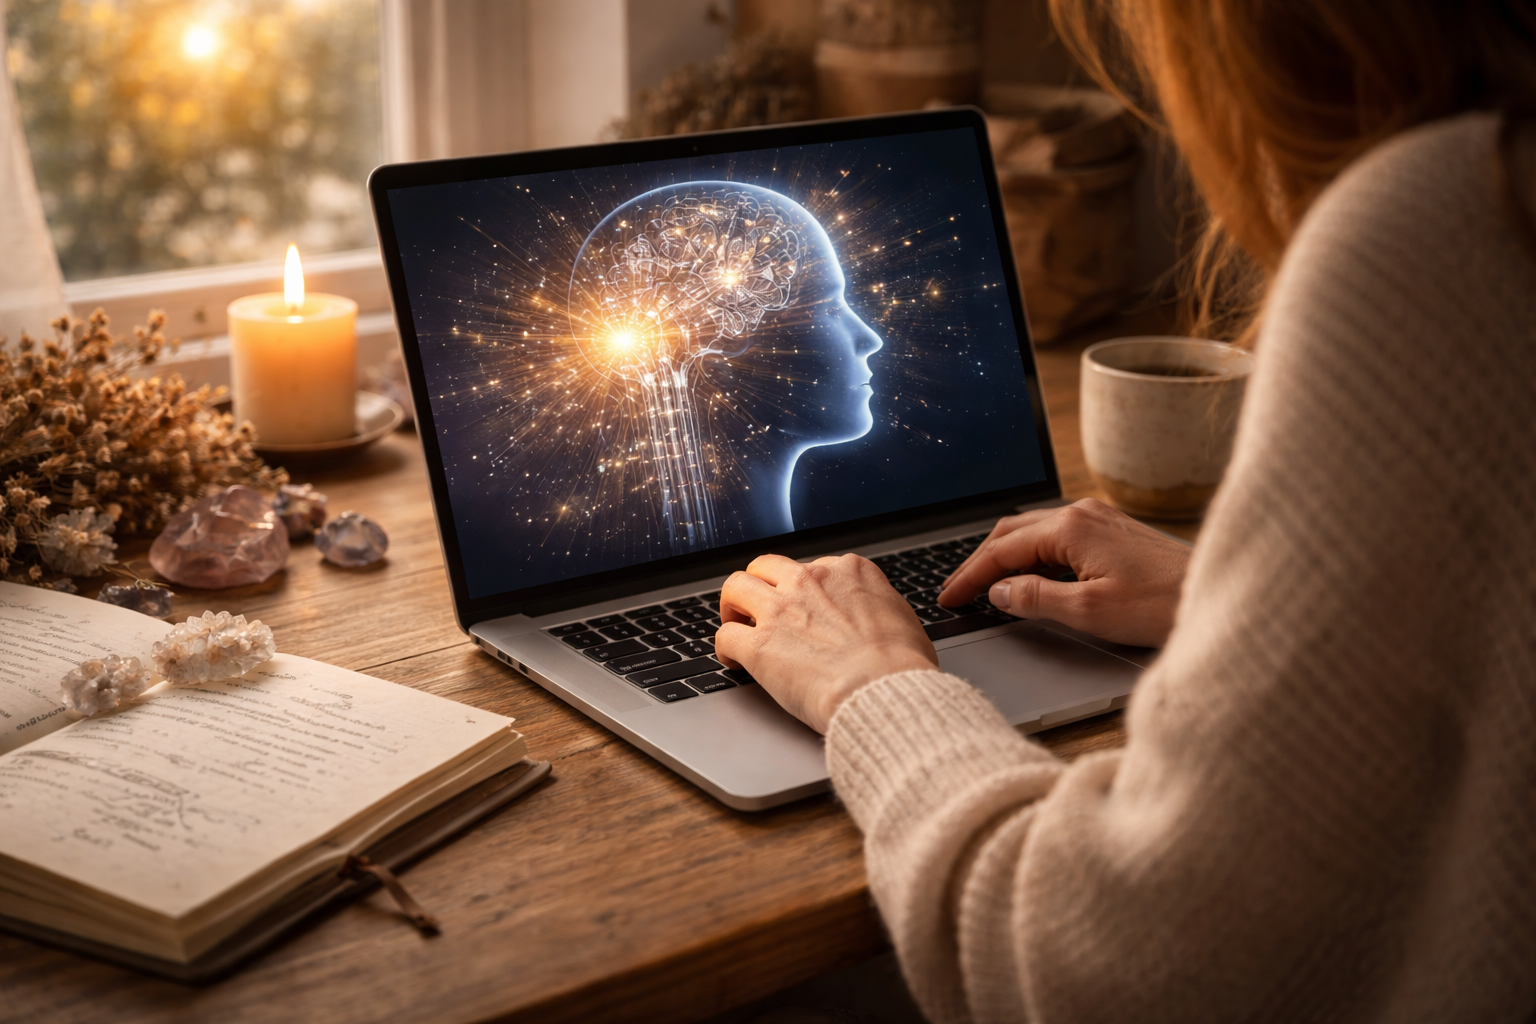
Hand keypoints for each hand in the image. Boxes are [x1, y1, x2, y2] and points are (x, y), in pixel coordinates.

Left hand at [715, 554, 938, 733]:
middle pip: (767, 566)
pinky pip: (725, 635)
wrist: (885, 691)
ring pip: (735, 587)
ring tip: (735, 624)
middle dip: (760, 584)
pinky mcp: (759, 645)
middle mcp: (811, 580)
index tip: (803, 606)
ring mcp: (781, 610)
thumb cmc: (903, 666)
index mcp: (849, 572)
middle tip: (758, 607)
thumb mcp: (902, 618)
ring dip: (732, 605)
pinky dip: (724, 648)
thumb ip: (878, 606)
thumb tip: (874, 616)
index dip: (804, 589)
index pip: (813, 566)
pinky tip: (732, 661)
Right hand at [938, 498, 1190, 647]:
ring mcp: (1099, 519)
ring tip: (985, 586)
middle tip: (957, 591)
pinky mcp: (1113, 531)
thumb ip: (1035, 598)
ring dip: (1006, 557)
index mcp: (1070, 528)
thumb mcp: (1088, 611)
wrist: (1218, 596)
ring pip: (1034, 532)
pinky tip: (1031, 577)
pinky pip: (1058, 537)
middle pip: (1011, 532)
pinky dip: (1033, 556)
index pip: (1001, 550)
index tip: (948, 597)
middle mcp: (1082, 514)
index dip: (969, 576)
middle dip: (980, 561)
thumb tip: (999, 592)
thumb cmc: (1162, 605)